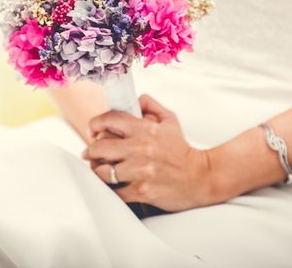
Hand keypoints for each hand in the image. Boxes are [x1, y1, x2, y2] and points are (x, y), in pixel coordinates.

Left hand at [83, 94, 212, 211]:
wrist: (201, 177)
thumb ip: (150, 106)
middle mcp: (141, 149)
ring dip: (98, 171)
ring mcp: (140, 171)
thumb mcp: (170, 120)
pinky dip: (112, 188)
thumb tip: (134, 100)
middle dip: (91, 151)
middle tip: (90, 154)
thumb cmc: (182, 151)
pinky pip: (115, 191)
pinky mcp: (142, 191)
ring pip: (103, 171)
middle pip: (99, 147)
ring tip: (101, 170)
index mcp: (145, 129)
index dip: (96, 123)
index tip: (92, 130)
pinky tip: (115, 185)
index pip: (110, 119)